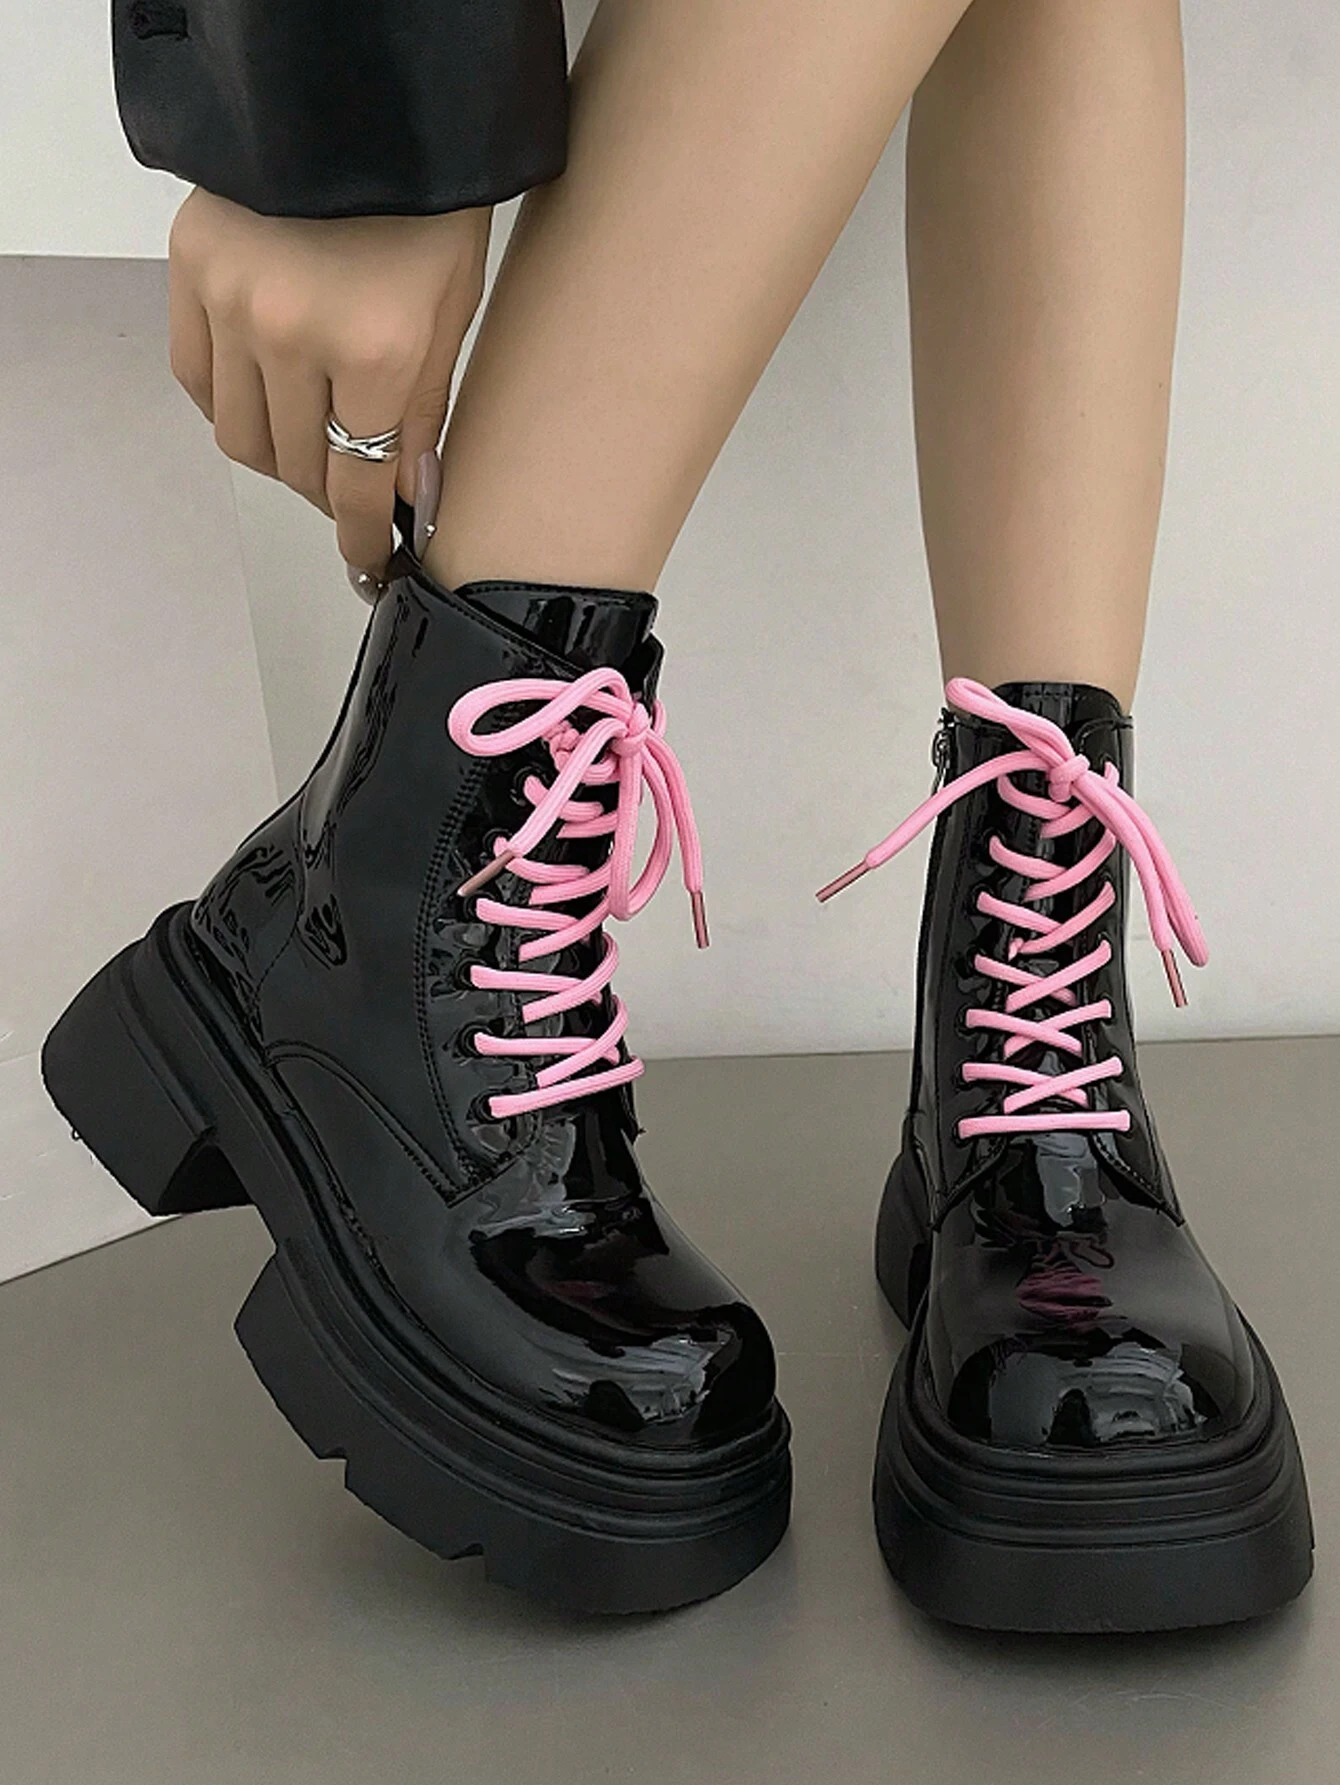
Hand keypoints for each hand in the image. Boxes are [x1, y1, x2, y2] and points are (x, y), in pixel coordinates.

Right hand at [167, 188, 490, 576]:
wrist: (362, 108)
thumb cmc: (425, 208)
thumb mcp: (450, 315)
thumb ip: (423, 416)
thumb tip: (408, 500)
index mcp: (373, 352)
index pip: (356, 485)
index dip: (360, 537)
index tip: (367, 561)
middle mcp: (292, 337)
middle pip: (297, 466)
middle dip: (327, 493)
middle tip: (349, 491)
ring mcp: (232, 304)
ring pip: (240, 436)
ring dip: (278, 459)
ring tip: (311, 445)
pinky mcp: (191, 273)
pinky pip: (195, 379)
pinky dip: (229, 407)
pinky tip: (264, 405)